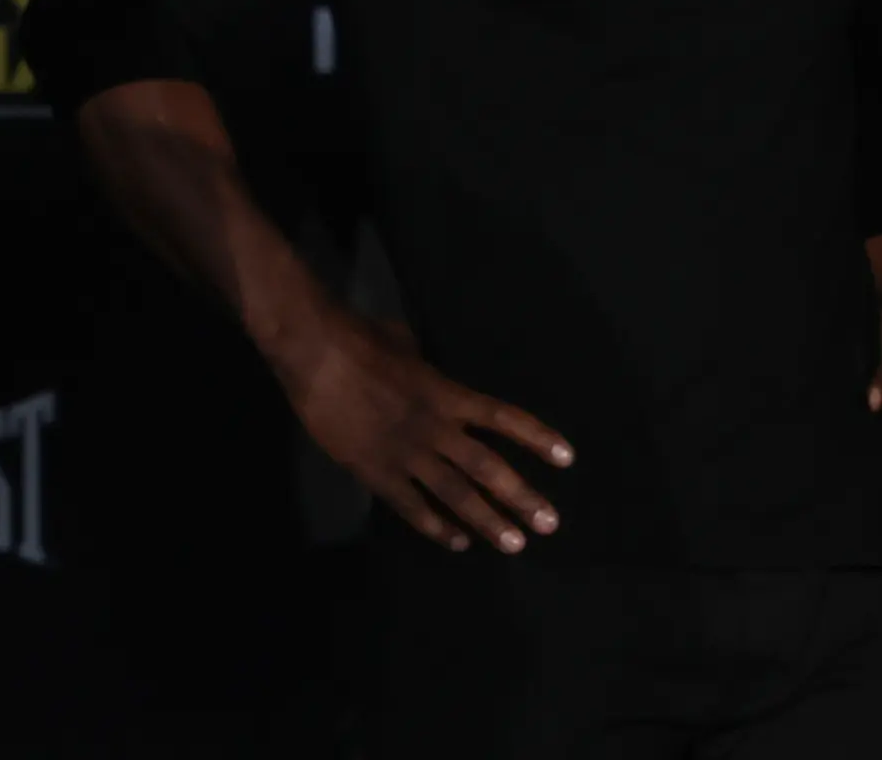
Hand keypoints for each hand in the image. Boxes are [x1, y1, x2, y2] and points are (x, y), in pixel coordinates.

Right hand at [272, 308, 571, 553]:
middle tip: (549, 523)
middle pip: (488, 468)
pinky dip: (435, 526)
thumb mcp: (402, 342)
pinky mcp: (376, 470)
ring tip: (513, 544)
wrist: (314, 353)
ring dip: (487, 520)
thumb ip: (421, 361)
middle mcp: (436, 428)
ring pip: (455, 494)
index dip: (536, 437)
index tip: (566, 458)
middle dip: (521, 497)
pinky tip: (455, 542)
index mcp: (447, 394)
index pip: (503, 419)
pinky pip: (411, 505)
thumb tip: (421, 360)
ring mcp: (407, 453)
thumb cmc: (358, 338)